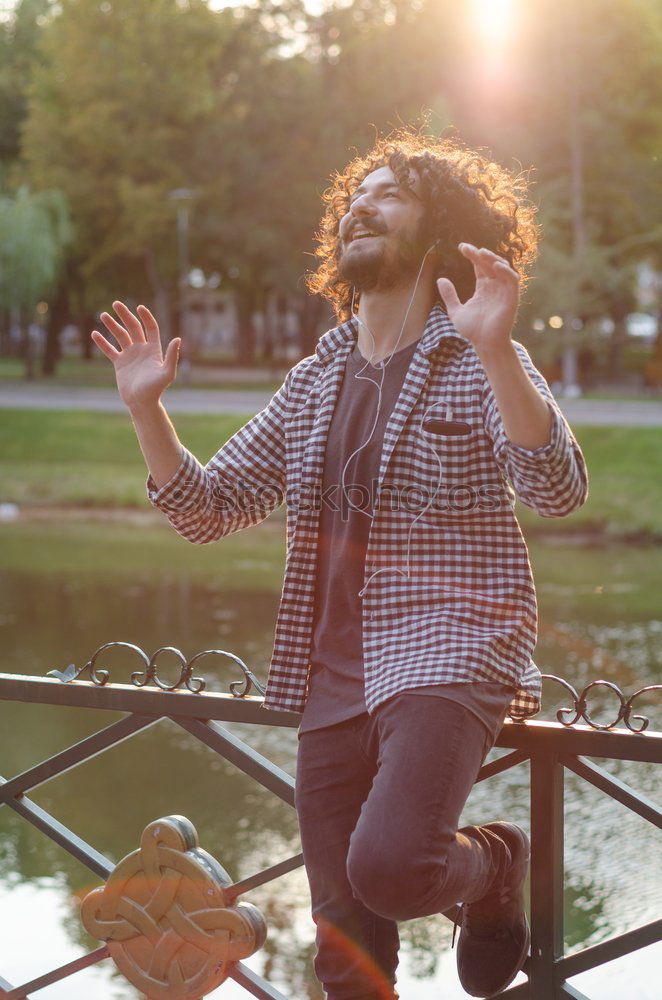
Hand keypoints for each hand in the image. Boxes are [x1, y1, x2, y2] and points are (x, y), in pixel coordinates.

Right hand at [91, 301, 179, 411]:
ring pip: (120, 336)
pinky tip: (94, 334)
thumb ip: (172, 356)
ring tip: (103, 315)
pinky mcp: (120, 364)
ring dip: (112, 325)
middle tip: (116, 303)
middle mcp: (142, 350)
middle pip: (133, 327)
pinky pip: (110, 350)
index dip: (146, 317)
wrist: (142, 403)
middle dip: (125, 315)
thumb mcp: (167, 373)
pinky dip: (102, 342)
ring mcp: (130, 356)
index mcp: (153, 349)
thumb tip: (177, 339)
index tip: (139, 307)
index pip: (150, 328)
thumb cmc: (156, 390)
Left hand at [436, 243, 519, 357]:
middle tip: (469, 249)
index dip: (472, 255)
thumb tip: (440, 279)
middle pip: (489, 264)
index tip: (462, 247)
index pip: (479, 266)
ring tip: (481, 253)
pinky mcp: (512, 297)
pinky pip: (512, 280)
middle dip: (480, 254)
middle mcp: (494, 286)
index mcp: (483, 287)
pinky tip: (495, 266)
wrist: (485, 344)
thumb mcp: (455, 311)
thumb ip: (449, 296)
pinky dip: (505, 271)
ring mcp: (504, 290)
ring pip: (502, 268)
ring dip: (493, 259)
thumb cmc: (473, 330)